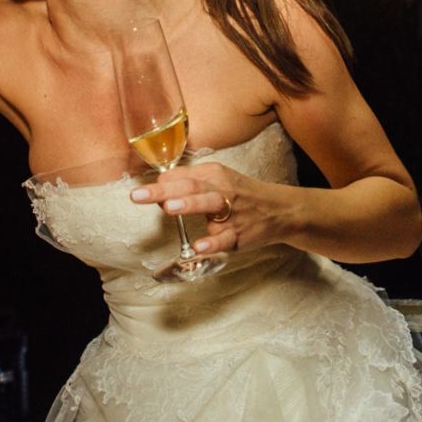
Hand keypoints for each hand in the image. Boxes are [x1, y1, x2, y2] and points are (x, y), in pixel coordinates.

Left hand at [131, 162, 275, 257]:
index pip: (183, 175)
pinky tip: (198, 246)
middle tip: (139, 195)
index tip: (140, 189)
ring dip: (190, 204)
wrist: (281, 211)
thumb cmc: (242, 195)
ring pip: (211, 204)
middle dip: (165, 191)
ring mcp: (232, 212)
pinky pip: (225, 238)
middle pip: (192, 186)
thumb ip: (189, 182)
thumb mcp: (219, 180)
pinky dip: (212, 242)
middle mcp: (222, 188)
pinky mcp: (239, 234)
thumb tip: (160, 185)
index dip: (161, 183)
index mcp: (214, 174)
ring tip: (168, 207)